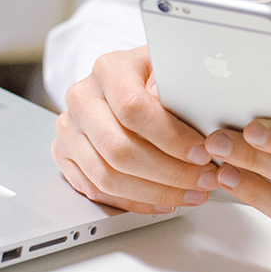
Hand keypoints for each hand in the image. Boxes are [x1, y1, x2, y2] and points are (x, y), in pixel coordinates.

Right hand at [51, 45, 218, 213]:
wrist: (125, 81)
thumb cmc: (154, 77)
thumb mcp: (172, 70)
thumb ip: (180, 90)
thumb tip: (194, 117)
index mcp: (108, 70)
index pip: (133, 108)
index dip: (171, 137)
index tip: (202, 152)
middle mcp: (82, 99)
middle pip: (119, 149)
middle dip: (170, 172)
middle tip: (204, 179)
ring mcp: (70, 129)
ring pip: (107, 177)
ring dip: (156, 192)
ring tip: (191, 192)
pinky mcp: (66, 156)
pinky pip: (97, 191)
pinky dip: (135, 202)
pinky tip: (164, 200)